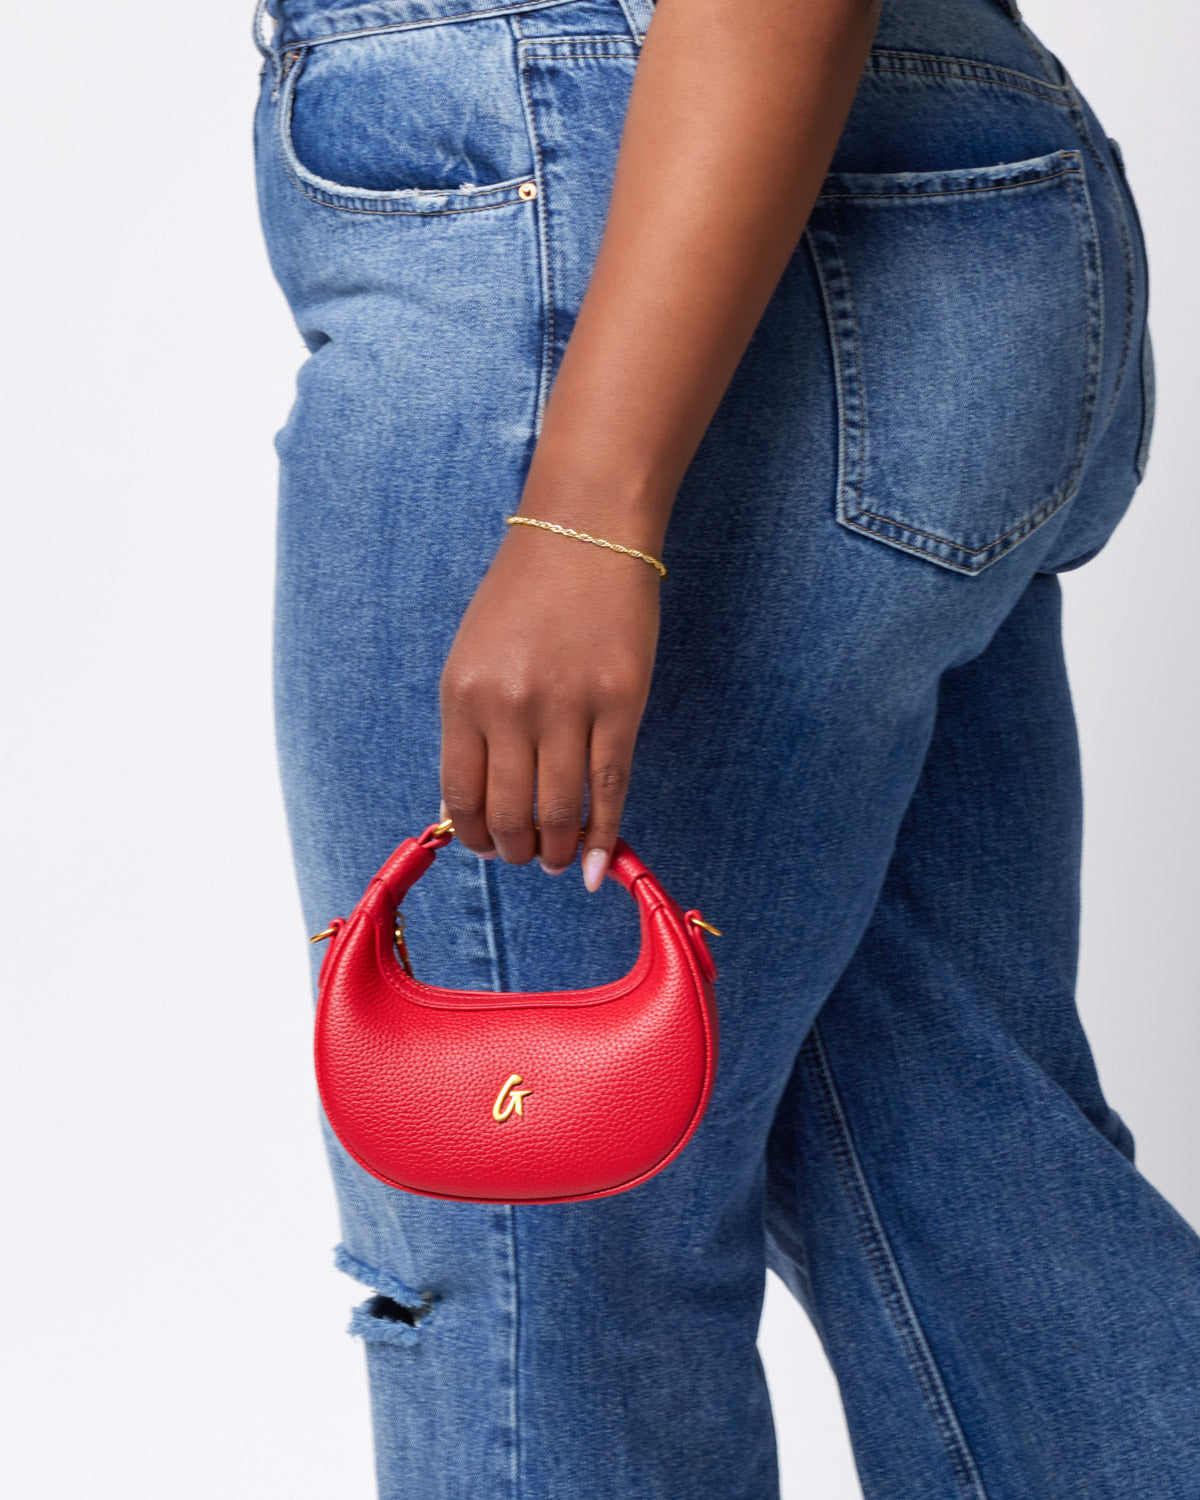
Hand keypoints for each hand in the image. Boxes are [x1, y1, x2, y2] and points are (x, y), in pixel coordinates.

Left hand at [439, 521, 660, 888]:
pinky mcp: (622, 702)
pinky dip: (604, 833)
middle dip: (517, 851)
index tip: (488, 848)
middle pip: (510, 812)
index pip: (461, 795)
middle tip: (527, 858)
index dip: (475, 835)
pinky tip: (597, 859)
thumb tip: (472, 804)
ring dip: (557, 849)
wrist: (583, 532)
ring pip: (560, 810)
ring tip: (558, 859)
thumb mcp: (473, 656)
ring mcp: (568, 705)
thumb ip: (470, 726)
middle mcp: (510, 705)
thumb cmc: (524, 593)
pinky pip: (610, 786)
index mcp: (463, 695)